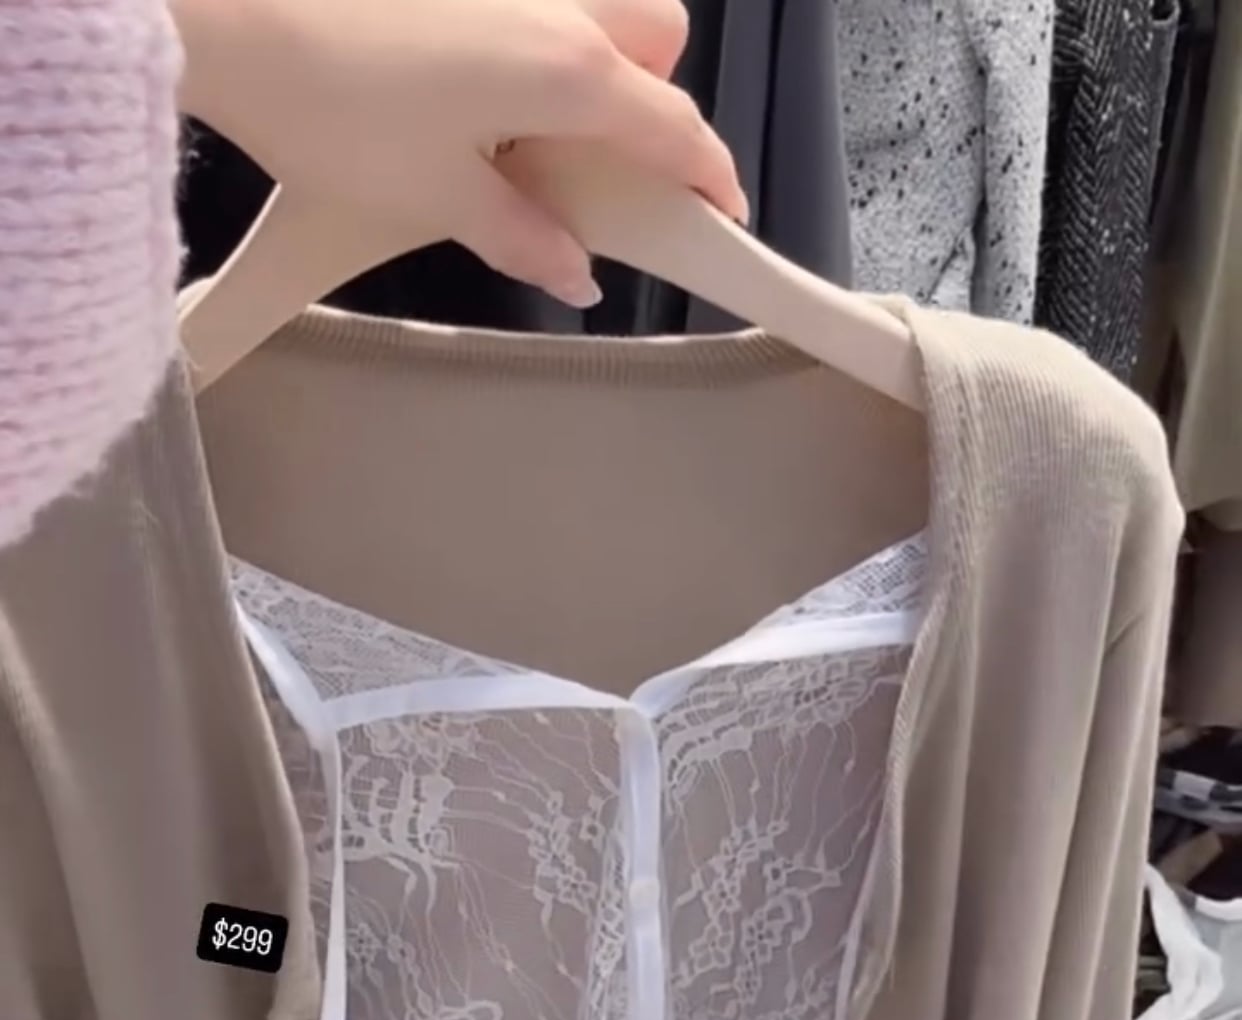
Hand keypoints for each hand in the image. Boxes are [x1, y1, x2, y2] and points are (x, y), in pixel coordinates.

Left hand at [174, 0, 745, 307]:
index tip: (719, 215)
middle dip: (648, 100)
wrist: (233, 9)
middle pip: (655, 40)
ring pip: (594, 7)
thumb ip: (520, 235)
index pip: (674, 131)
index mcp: (570, 71)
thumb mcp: (434, 196)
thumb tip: (573, 270)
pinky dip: (528, 41)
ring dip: (589, 63)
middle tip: (594, 167)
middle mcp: (556, 3)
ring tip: (520, 131)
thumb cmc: (331, 100)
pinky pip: (529, 2)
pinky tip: (465, 87)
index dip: (706, 180)